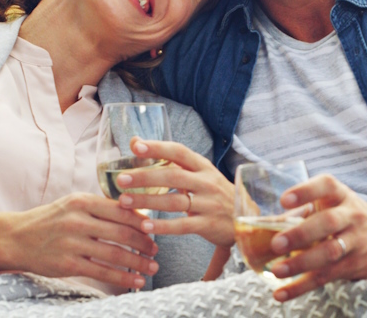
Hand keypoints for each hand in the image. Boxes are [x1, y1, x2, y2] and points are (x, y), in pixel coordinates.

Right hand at [7, 192, 159, 289]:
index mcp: (82, 201)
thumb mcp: (73, 205)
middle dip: (144, 243)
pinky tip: (135, 282)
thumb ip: (101, 208)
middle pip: (122, 232)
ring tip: (152, 268)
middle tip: (155, 250)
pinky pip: (103, 272)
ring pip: (116, 254)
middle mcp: (78, 220)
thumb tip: (137, 213)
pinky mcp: (68, 264)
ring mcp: (73, 243)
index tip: (155, 228)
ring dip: (138, 263)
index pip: (121, 210)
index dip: (142, 221)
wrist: (15, 238)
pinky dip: (123, 278)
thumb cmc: (50, 221)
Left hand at [115, 138, 235, 246]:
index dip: (158, 148)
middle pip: (173, 176)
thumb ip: (169, 159)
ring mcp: (208, 204)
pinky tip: (145, 226)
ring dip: (147, 202)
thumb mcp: (197, 172)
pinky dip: (163, 226)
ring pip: (174, 201)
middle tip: (121, 179)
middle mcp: (206, 182)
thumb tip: (134, 140)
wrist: (245, 217)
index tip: (135, 146)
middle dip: (145, 177)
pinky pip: (182, 225)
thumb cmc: (213, 192)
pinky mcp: (208, 224)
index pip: (179, 152)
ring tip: (124, 202)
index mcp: (203, 166)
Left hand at [264, 175, 366, 300]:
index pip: (326, 186)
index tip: (284, 200)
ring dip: (302, 263)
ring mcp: (356, 241)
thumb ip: (300, 212)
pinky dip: (301, 287)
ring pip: (330, 253)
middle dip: (302, 234)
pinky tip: (281, 294)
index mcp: (341, 195)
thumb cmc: (345, 215)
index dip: (306, 192)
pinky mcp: (352, 265)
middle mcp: (352, 216)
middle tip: (276, 244)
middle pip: (329, 223)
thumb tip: (259, 224)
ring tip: (277, 270)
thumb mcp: (330, 204)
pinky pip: (326, 277)